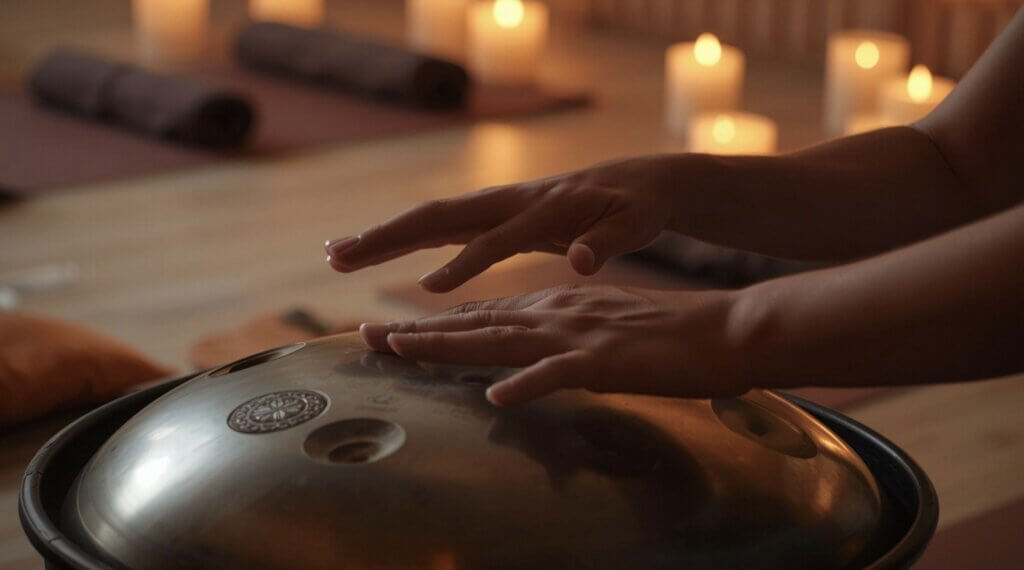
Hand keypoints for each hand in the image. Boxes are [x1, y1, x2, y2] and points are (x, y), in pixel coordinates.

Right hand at [325, 157, 675, 291]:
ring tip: (334, 256)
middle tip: (339, 258)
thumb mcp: (635, 223)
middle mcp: (509, 201)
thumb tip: (583, 261)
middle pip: (441, 216)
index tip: (429, 292)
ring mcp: (494, 206)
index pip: (498, 237)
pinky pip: (438, 226)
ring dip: (382, 236)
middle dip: (390, 237)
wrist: (632, 182)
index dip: (467, 263)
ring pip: (429, 218)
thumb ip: (610, 241)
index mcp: (544, 209)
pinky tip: (371, 251)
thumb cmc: (635, 207)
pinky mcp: (489, 215)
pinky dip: (402, 238)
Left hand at [358, 284, 746, 405]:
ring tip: (401, 349)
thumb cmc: (668, 338)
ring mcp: (578, 334)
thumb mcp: (603, 335)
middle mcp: (557, 312)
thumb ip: (563, 348)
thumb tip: (529, 368)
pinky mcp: (606, 359)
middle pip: (475, 323)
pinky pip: (560, 373)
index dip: (436, 323)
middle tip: (367, 337)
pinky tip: (498, 398)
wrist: (724, 331)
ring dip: (447, 344)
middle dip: (419, 332)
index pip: (484, 315)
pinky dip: (528, 384)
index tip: (393, 330)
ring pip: (499, 339)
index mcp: (557, 307)